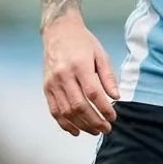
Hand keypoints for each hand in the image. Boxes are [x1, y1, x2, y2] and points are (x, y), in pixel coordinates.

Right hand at [42, 13, 118, 135]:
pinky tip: (76, 130)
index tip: (113, 117)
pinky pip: (54, 111)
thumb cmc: (82, 43)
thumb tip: (116, 97)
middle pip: (79, 106)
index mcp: (80, 65)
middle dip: (94, 121)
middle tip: (106, 128)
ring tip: (95, 131)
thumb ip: (108, 77)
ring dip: (82, 125)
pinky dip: (65, 124)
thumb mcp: (101, 55)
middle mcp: (64, 75)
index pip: (93, 93)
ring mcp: (53, 83)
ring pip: (66, 111)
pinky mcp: (46, 88)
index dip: (104, 109)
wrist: (58, 32)